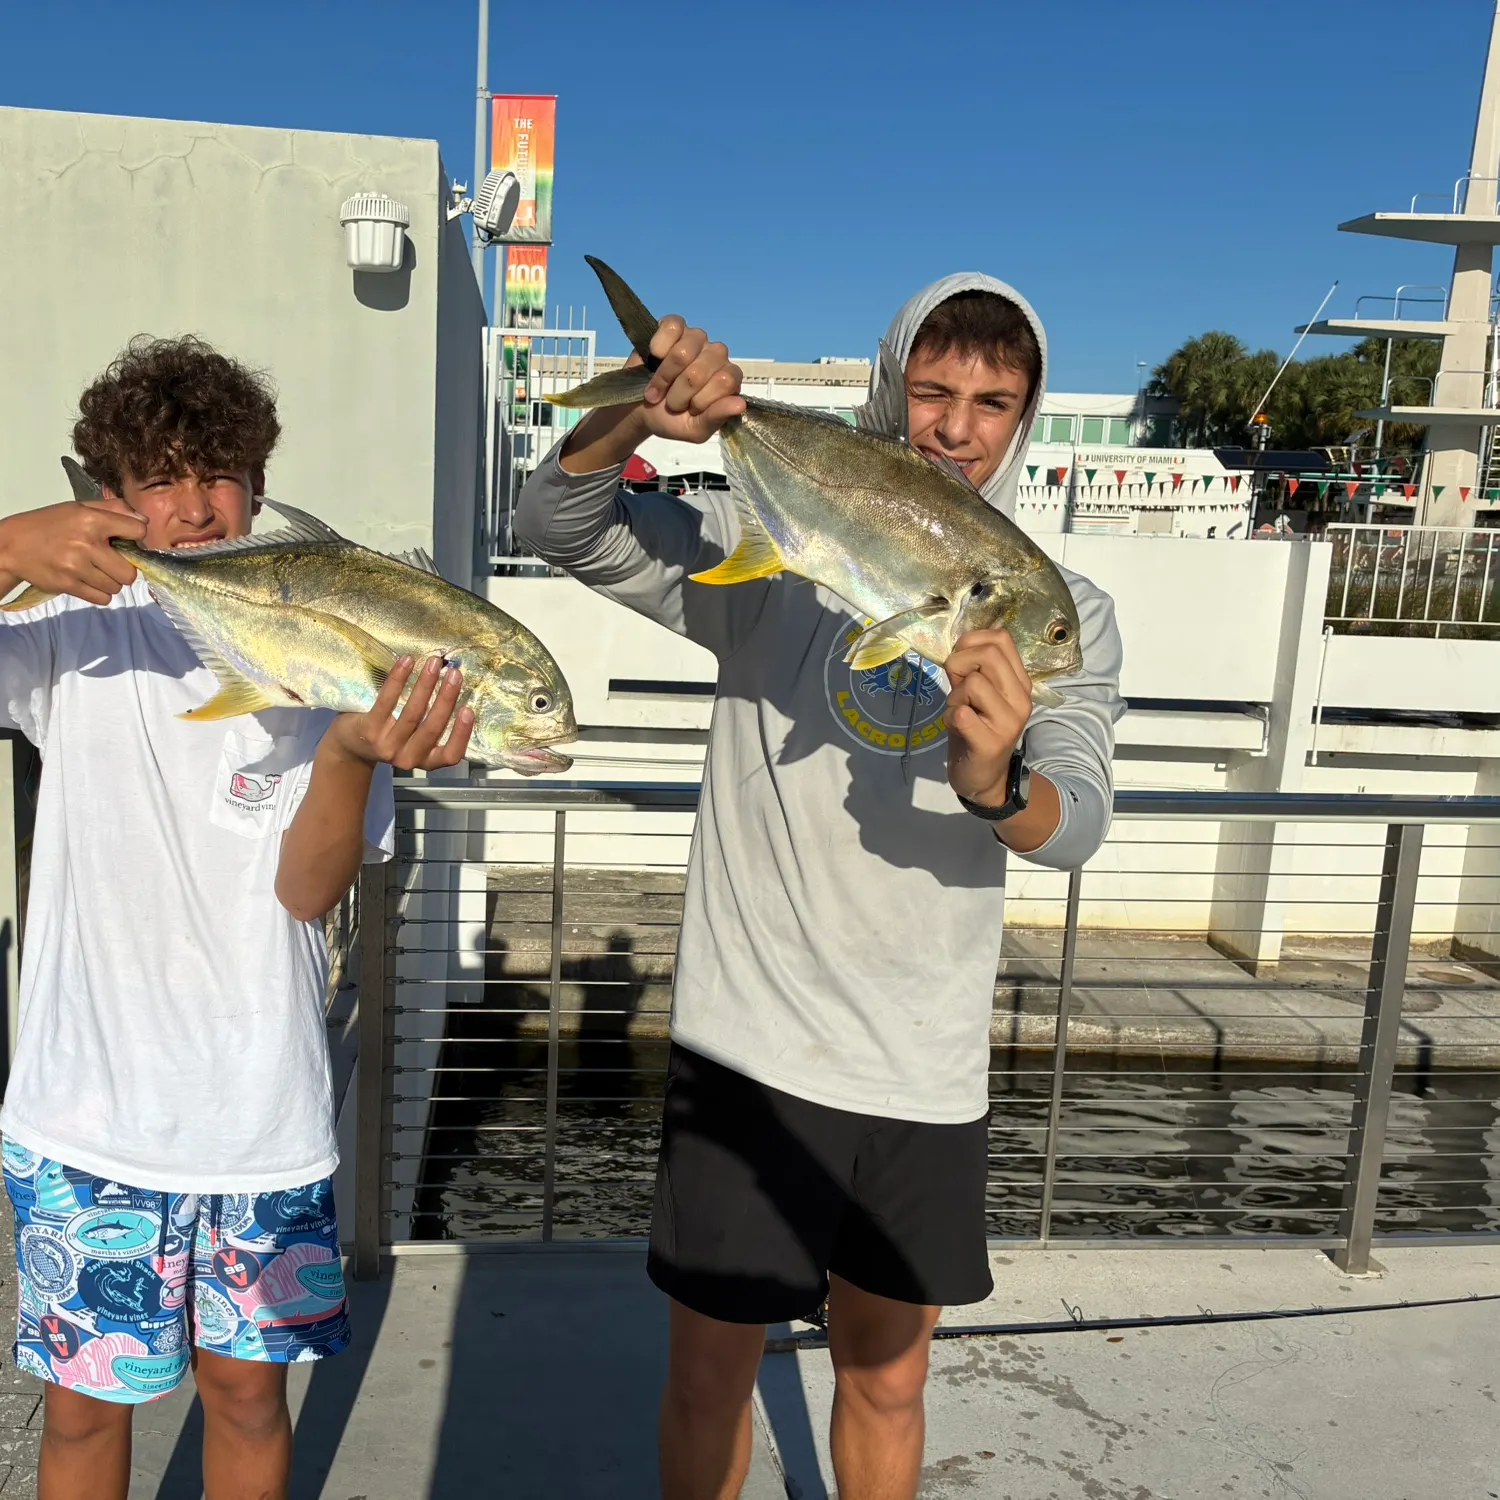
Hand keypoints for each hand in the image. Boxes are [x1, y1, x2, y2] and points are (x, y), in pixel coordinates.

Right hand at [0, 500, 145, 605]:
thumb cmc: (49, 524)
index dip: (136, 536)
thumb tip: (143, 521)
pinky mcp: (68, 585)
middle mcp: (86, 544)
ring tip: (95, 570)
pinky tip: (88, 581)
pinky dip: (99, 593)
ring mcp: (76, 567)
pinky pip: (102, 599)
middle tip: (111, 562)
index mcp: (92, 520)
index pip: (138, 531)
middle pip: (130, 572)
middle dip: (124, 568)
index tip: (126, 539)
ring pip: (116, 587)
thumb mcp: (79, 507)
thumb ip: (114, 510)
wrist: (12, 545)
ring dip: (110, 581)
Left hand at [327, 656, 473, 770]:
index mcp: (425, 760)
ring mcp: (386, 746)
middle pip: (432, 728)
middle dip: (446, 698)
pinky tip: (407, 662)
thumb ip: (433, 724)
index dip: (461, 734)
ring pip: (412, 714)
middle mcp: (407, 758)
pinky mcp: (368, 730)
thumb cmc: (391, 736)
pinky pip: (387, 701)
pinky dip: (398, 679)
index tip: (468, 709)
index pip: (450, 756)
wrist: (351, 746)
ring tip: (434, 663)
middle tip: (455, 674)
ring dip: (426, 684)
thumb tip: (456, 686)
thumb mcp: (415, 740)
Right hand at [634, 315, 744, 443]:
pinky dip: (659, 346)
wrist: (639, 409)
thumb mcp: (695, 429)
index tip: (690, 410)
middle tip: (671, 402)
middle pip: (699, 371)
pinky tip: (655, 357)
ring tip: (658, 387)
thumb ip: (716, 418)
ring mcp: (698, 338)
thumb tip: (740, 404)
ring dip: (664, 376)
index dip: (701, 400)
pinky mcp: (676, 325)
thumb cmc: (672, 419)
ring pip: (682, 352)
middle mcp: (718, 355)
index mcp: (729, 380)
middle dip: (678, 393)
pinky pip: (672, 327)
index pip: (725, 382)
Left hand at [944, 629, 1032, 803]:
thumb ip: (973, 668)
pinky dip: (950, 716)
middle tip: (955, 684)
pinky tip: (956, 727)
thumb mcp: (978, 694)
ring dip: (955, 695)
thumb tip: (961, 642)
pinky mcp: (990, 742)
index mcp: (1020, 682)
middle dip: (959, 662)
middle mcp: (1021, 699)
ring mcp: (1008, 722)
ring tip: (959, 711)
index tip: (961, 661)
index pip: (1002, 638)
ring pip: (973, 683)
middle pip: (989, 654)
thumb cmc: (977, 728)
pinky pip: (961, 713)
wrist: (984, 777)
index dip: (971, 641)